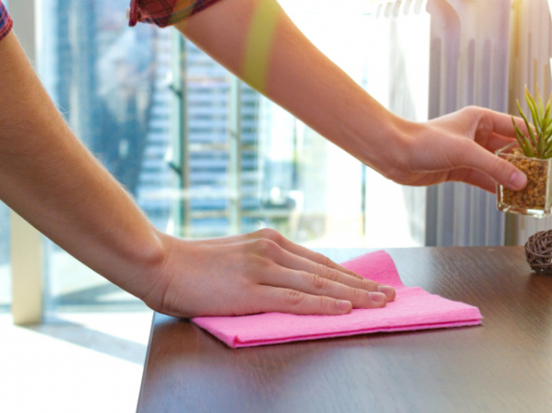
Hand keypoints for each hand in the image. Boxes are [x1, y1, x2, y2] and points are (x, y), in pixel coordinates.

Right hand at [143, 229, 395, 317]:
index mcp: (272, 241)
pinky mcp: (252, 290)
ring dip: (354, 296)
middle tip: (389, 295)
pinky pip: (296, 300)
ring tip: (379, 303)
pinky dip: (324, 305)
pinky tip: (344, 310)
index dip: (350, 275)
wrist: (162, 264)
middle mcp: (274, 250)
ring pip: (320, 285)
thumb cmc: (196, 265)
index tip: (372, 284)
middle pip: (328, 273)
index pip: (321, 263)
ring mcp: (264, 269)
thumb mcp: (239, 256)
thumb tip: (293, 280)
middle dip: (362, 286)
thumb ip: (266, 265)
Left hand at [385, 106, 529, 192]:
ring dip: (512, 177)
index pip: (516, 127)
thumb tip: (522, 182)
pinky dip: (496, 187)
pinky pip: (485, 178)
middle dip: (526, 162)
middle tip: (544, 176)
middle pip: (510, 148)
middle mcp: (477, 134)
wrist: (395, 154)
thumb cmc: (426, 142)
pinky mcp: (460, 169)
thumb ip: (495, 167)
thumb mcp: (465, 153)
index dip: (535, 139)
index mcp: (481, 118)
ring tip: (531, 190)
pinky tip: (510, 198)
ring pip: (498, 165)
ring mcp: (469, 152)